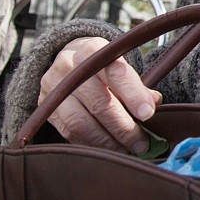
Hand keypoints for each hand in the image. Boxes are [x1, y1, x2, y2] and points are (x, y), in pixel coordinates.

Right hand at [38, 37, 161, 152]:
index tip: (148, 113)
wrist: (68, 60)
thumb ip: (136, 84)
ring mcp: (54, 87)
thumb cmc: (101, 66)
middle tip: (141, 143)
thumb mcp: (118, 65)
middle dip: (123, 127)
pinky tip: (106, 150)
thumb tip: (153, 102)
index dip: (133, 94)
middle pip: (99, 102)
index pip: (115, 72)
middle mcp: (69, 66)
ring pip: (81, 122)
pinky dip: (91, 144)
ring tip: (125, 150)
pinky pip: (69, 132)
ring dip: (107, 142)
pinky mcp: (46, 107)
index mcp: (93, 49)